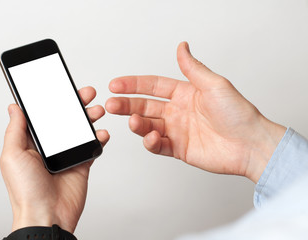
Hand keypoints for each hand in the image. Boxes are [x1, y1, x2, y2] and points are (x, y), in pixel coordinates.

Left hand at [0, 86, 108, 232]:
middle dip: (77, 104)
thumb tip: (15, 108)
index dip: (54, 99)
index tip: (63, 87)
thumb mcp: (13, 155)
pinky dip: (99, 138)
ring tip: (97, 111)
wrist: (47, 215)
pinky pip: (93, 146)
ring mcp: (67, 154)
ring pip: (81, 129)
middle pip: (66, 118)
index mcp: (32, 142)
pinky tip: (101, 133)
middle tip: (86, 93)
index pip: (44, 115)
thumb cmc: (26, 191)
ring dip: (90, 117)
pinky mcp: (81, 163)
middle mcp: (50, 146)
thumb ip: (15, 130)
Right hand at [105, 42, 284, 182]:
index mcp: (184, 93)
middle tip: (112, 104)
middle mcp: (177, 111)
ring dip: (137, 123)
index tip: (115, 84)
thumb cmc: (238, 113)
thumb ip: (193, 68)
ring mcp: (177, 131)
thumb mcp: (215, 85)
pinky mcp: (179, 149)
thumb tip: (181, 46)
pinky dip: (150, 142)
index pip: (152, 86)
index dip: (133, 84)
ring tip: (133, 121)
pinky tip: (150, 138)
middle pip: (144, 106)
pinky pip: (158, 145)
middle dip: (126, 104)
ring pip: (148, 125)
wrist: (250, 145)